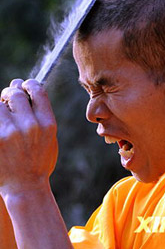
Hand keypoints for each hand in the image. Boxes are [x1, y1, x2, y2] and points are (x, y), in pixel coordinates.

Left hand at [0, 79, 57, 197]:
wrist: (25, 189)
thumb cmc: (38, 162)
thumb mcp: (50, 138)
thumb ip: (42, 115)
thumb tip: (27, 91)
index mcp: (47, 123)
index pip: (37, 91)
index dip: (29, 84)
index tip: (24, 85)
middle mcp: (30, 126)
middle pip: (15, 94)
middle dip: (10, 92)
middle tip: (7, 97)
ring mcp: (9, 134)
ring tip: (2, 113)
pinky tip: (0, 124)